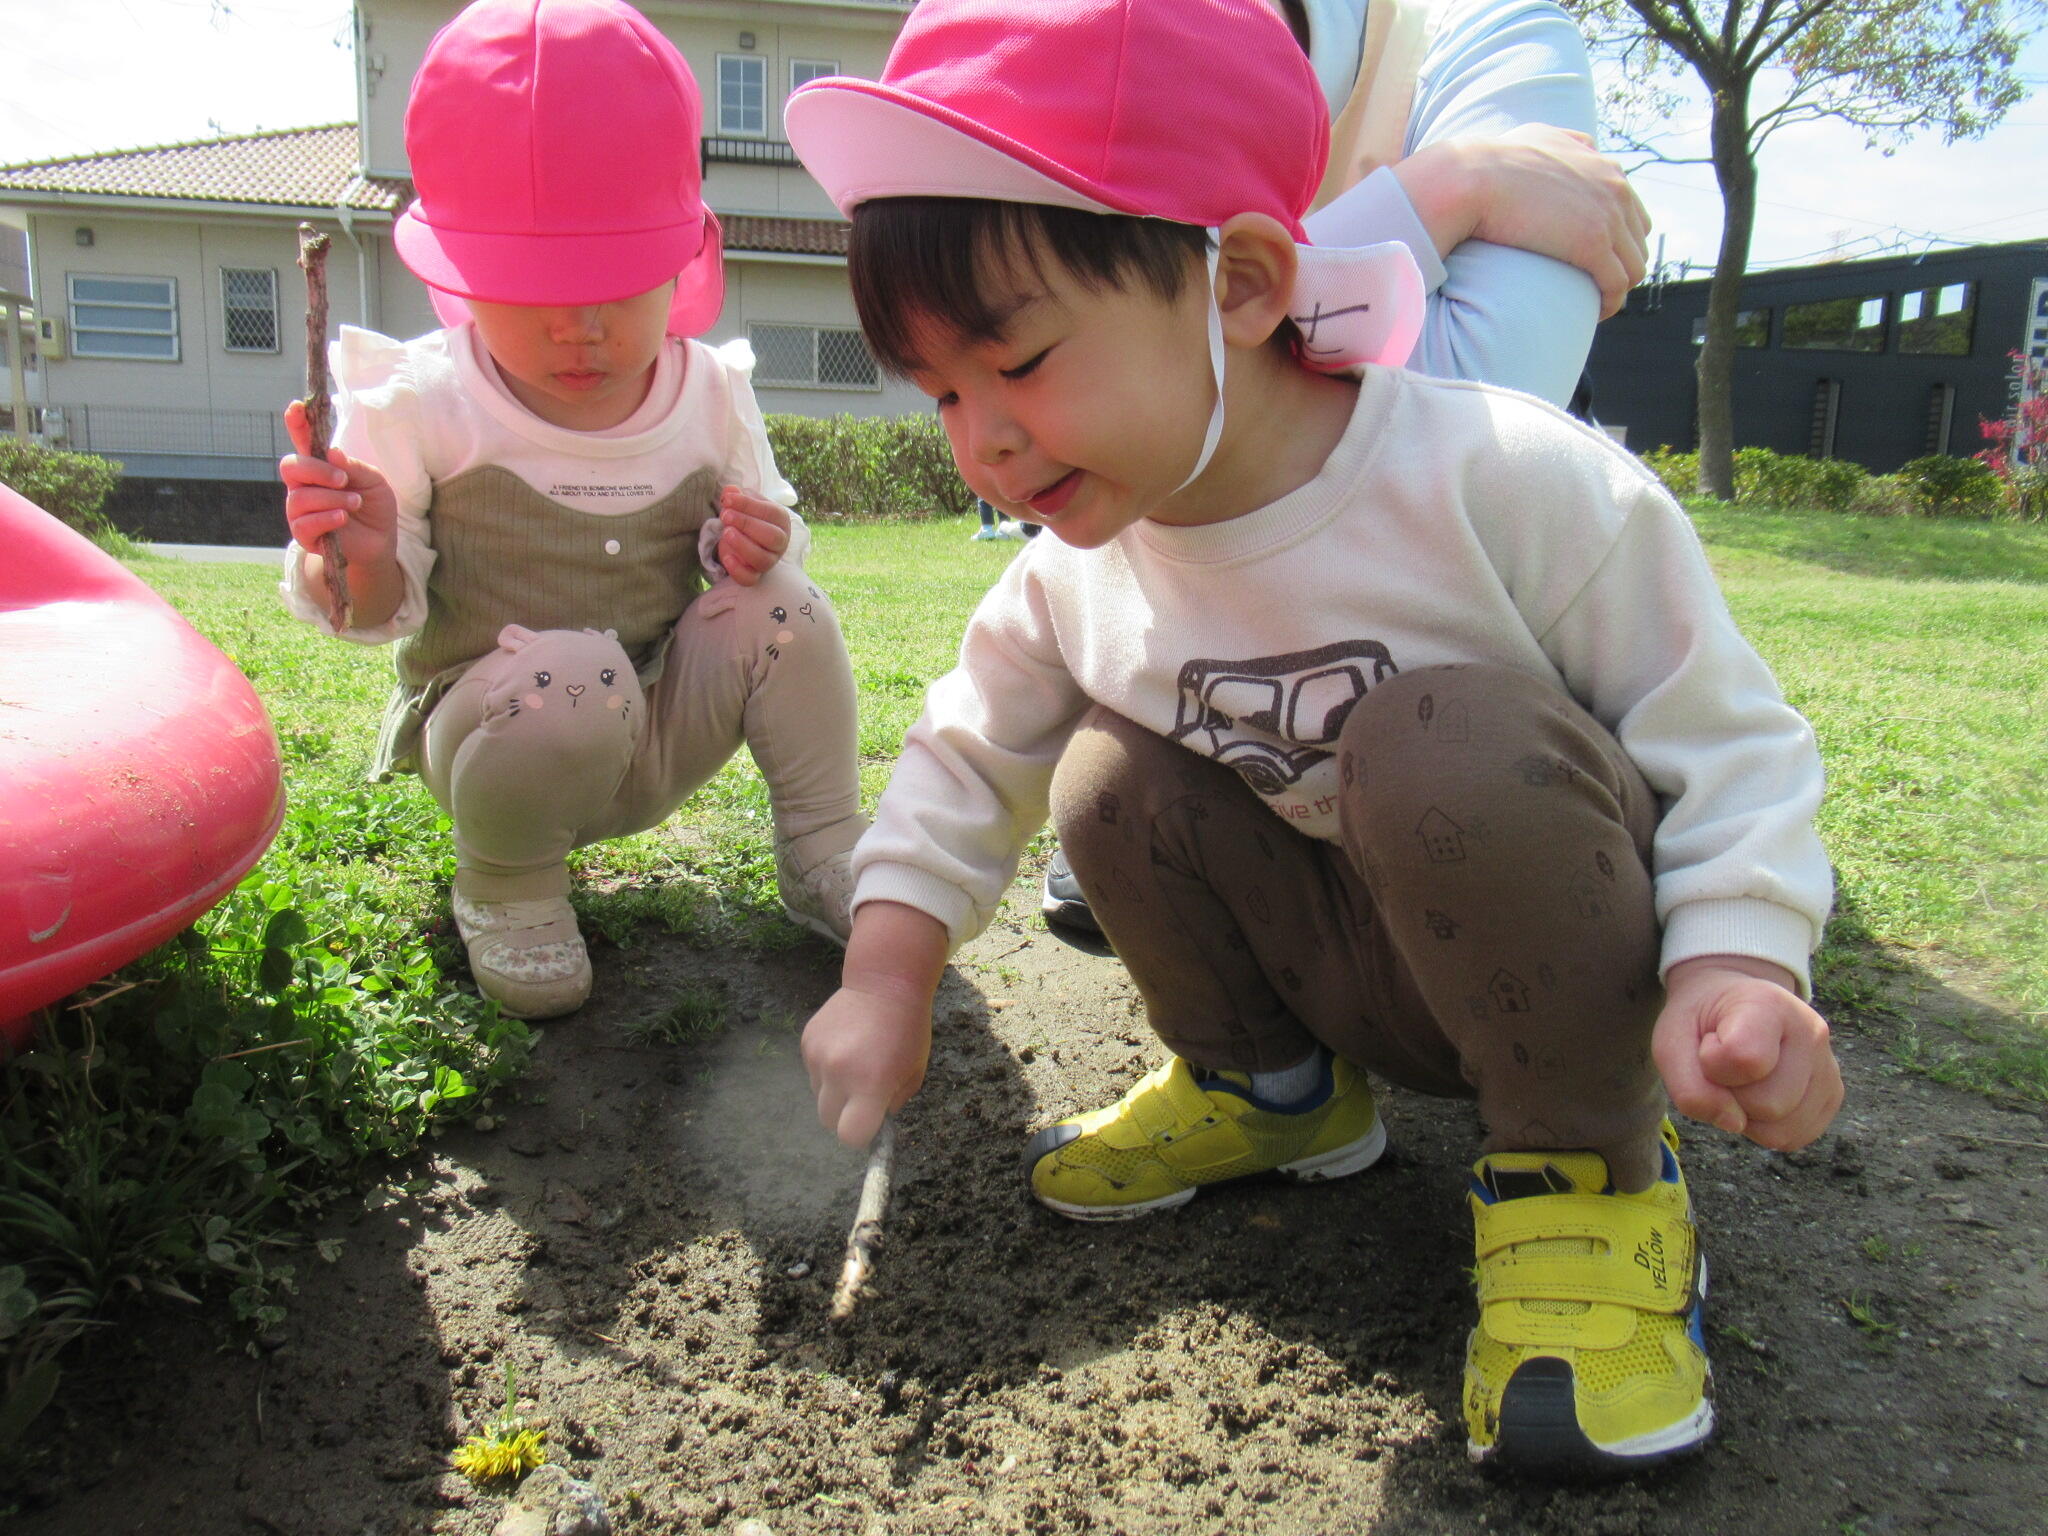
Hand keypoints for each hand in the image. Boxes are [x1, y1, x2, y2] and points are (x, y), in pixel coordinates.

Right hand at [279, 398, 399, 569]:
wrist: (380, 541)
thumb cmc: (374, 505)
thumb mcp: (374, 480)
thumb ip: (353, 466)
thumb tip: (332, 453)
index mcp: (320, 465)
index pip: (302, 440)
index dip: (297, 422)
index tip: (297, 407)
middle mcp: (304, 484)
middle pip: (291, 466)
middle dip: (317, 470)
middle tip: (343, 479)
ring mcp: (300, 509)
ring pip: (300, 497)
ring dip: (332, 499)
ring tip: (354, 503)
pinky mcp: (303, 534)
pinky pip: (304, 523)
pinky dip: (326, 518)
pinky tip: (342, 518)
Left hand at [716, 486, 791, 585]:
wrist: (744, 537)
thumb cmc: (747, 517)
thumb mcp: (743, 503)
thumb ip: (737, 496)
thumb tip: (730, 491)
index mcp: (781, 521)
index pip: (771, 513)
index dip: (748, 505)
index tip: (728, 499)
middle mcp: (780, 542)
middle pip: (772, 537)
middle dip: (747, 525)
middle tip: (725, 515)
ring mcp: (769, 561)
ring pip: (762, 559)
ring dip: (743, 545)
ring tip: (726, 533)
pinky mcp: (755, 576)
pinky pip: (749, 579)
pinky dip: (737, 570)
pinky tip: (726, 556)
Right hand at [800, 900, 948, 1146]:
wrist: (884, 983)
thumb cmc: (908, 1030)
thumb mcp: (914, 1073)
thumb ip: (892, 1104)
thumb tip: (873, 1122)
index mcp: (870, 1085)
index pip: (850, 1135)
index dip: (860, 1133)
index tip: (870, 1120)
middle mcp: (838, 1073)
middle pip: (828, 1120)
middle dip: (845, 1115)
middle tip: (863, 1094)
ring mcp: (818, 1056)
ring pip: (819, 1095)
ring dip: (835, 1090)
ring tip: (856, 1063)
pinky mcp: (806, 1042)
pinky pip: (813, 1072)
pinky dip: (827, 1068)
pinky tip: (845, 1046)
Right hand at [1395, 125, 1649, 319]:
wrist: (1472, 176)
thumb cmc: (1492, 161)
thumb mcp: (1539, 136)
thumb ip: (1567, 141)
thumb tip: (1579, 147)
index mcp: (1603, 165)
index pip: (1630, 208)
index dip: (1618, 237)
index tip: (1596, 258)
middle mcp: (1614, 187)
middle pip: (1637, 238)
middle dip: (1621, 264)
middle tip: (1596, 285)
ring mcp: (1607, 217)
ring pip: (1634, 265)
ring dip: (1619, 288)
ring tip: (1596, 303)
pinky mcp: (1593, 245)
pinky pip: (1618, 284)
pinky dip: (1611, 302)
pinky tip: (1596, 312)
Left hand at [1653, 955, 1842, 1150]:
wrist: (1730, 1003)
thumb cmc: (1700, 1023)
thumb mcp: (1671, 1042)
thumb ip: (1689, 1088)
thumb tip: (1733, 1124)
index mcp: (1769, 1005)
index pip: (1744, 1060)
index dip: (1711, 1065)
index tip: (1709, 1043)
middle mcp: (1811, 1032)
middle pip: (1767, 1104)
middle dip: (1731, 1095)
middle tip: (1724, 1065)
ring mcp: (1829, 1065)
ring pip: (1782, 1129)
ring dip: (1748, 1116)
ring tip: (1742, 1080)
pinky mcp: (1833, 1095)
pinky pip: (1794, 1138)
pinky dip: (1765, 1127)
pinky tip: (1758, 1095)